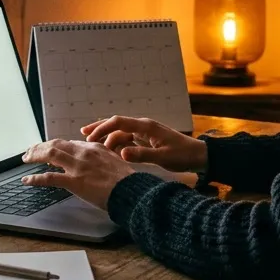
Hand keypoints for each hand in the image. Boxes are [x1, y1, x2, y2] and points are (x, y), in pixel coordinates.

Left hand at [21, 139, 137, 209]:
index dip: (54, 145)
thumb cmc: (126, 182)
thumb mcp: (114, 162)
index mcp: (93, 147)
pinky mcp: (74, 182)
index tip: (48, 149)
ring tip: (25, 159)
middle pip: (55, 144)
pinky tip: (27, 181)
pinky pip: (49, 178)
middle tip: (30, 151)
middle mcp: (83, 153)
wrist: (132, 191)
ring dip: (34, 155)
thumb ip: (101, 159)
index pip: (68, 143)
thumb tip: (93, 164)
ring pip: (49, 154)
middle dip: (39, 147)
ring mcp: (78, 167)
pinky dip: (35, 179)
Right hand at [81, 116, 208, 172]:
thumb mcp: (162, 158)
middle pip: (116, 123)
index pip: (119, 122)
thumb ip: (141, 155)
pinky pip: (127, 139)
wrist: (198, 156)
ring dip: (106, 137)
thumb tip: (121, 153)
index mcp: (146, 127)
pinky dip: (116, 143)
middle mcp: (143, 126)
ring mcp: (144, 132)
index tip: (89, 137)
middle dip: (99, 128)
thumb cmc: (182, 156)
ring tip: (92, 146)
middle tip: (82, 135)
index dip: (102, 128)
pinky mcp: (146, 140)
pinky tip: (108, 151)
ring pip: (120, 132)